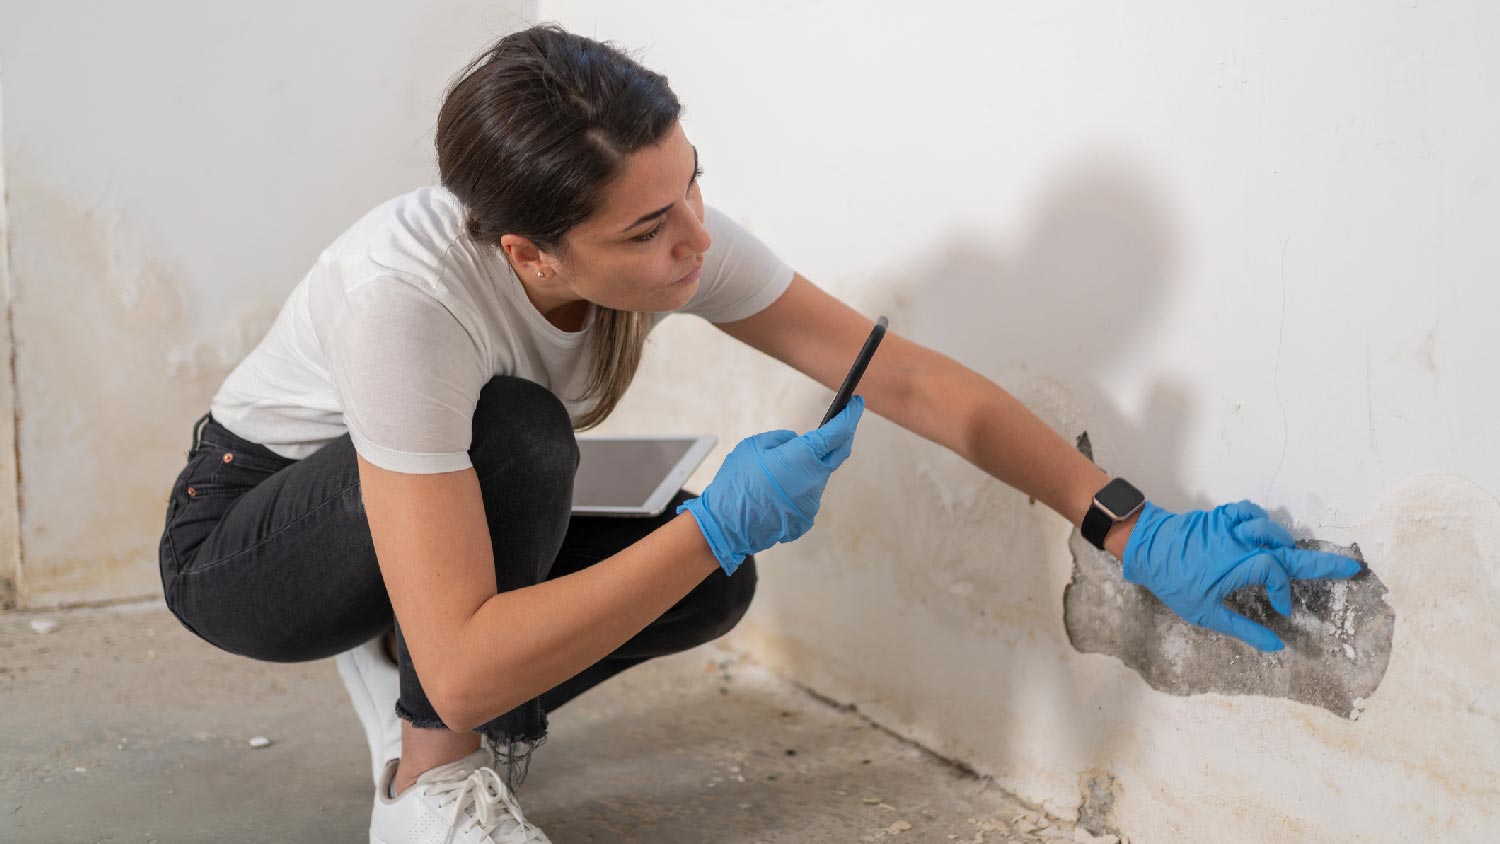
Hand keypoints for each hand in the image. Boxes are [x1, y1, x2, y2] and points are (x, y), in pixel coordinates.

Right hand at [677, 396, 864, 574]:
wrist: (727, 525)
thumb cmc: (737, 483)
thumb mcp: (754, 446)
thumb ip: (782, 439)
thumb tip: (796, 442)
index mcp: (804, 457)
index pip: (839, 431)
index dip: (850, 415)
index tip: (856, 404)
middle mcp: (815, 479)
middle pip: (838, 453)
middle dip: (842, 436)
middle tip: (839, 423)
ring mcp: (812, 501)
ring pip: (819, 475)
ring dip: (810, 466)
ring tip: (785, 466)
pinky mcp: (806, 517)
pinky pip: (807, 495)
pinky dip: (798, 487)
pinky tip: (778, 489)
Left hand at [1121, 499, 1362, 650]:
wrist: (1145, 547)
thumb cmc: (1173, 582)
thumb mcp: (1205, 614)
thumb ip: (1242, 629)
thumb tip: (1276, 647)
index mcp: (1236, 566)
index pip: (1276, 572)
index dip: (1284, 591)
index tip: (1282, 610)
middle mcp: (1238, 543)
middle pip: (1286, 548)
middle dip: (1320, 561)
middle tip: (1349, 566)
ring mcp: (1229, 526)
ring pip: (1268, 526)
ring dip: (1283, 541)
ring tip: (1287, 557)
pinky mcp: (1219, 517)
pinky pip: (1247, 511)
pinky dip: (1260, 519)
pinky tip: (1262, 533)